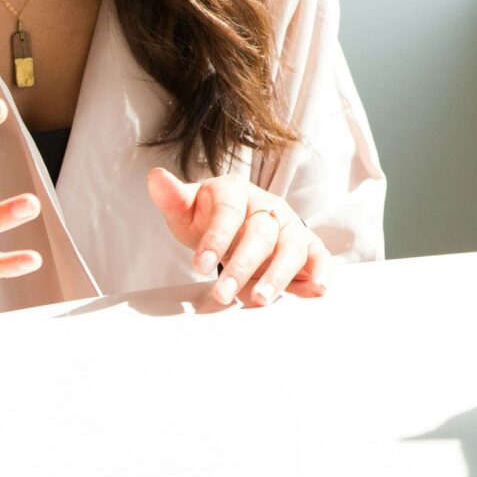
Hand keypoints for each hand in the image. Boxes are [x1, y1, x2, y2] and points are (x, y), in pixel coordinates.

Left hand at [147, 168, 331, 308]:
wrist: (237, 222)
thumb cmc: (210, 218)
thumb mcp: (187, 210)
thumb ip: (172, 198)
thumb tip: (155, 177)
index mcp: (236, 192)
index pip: (229, 211)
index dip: (216, 238)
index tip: (200, 265)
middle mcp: (268, 206)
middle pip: (260, 233)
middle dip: (242, 266)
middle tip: (223, 294)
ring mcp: (289, 225)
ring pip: (290, 248)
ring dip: (277, 275)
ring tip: (259, 300)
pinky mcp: (307, 244)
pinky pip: (318, 255)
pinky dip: (321, 271)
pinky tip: (315, 289)